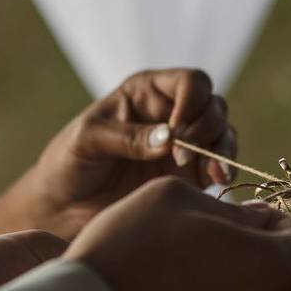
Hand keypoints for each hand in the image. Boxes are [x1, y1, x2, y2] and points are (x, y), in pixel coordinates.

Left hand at [22, 69, 236, 238]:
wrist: (65, 209)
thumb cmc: (69, 163)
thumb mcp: (87, 141)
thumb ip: (127, 137)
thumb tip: (169, 138)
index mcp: (147, 92)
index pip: (190, 82)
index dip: (192, 101)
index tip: (176, 129)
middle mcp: (172, 113)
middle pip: (213, 106)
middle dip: (205, 129)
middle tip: (178, 156)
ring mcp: (184, 145)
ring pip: (223, 134)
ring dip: (222, 150)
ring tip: (209, 172)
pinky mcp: (190, 176)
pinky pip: (220, 166)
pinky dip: (225, 171)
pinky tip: (216, 181)